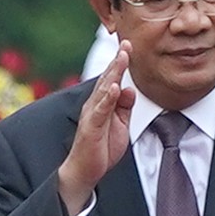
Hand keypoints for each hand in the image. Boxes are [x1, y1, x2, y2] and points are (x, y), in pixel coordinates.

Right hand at [56, 42, 134, 214]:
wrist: (85, 171)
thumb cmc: (102, 148)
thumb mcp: (120, 124)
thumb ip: (124, 106)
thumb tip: (129, 89)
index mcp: (103, 103)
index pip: (112, 79)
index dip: (120, 63)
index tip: (129, 46)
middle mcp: (95, 105)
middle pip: (107, 78)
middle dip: (118, 61)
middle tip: (127, 44)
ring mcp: (92, 115)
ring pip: (103, 90)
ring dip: (113, 73)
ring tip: (122, 58)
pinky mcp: (91, 127)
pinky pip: (100, 110)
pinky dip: (107, 98)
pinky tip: (114, 87)